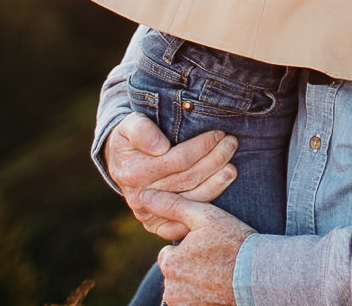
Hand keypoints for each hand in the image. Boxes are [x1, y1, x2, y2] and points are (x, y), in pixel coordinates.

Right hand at [104, 113, 238, 239]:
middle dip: (215, 160)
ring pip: (193, 200)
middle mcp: (143, 197)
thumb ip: (142, 131)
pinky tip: (220, 189)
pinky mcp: (159, 225)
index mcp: (135, 173)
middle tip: (231, 144)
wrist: (119, 163)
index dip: (202, 146)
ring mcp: (151, 214)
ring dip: (217, 182)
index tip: (218, 133)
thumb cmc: (129, 139)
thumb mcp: (129, 125)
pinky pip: (188, 220)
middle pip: (189, 179)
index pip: (179, 160)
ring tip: (232, 167)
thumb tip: (160, 147)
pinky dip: (207, 206)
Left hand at [144, 191, 251, 305]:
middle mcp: (171, 289)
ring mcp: (183, 304)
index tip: (207, 245)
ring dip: (195, 280)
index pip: (169, 253)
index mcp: (169, 262)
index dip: (188, 247)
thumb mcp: (204, 215)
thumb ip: (172, 205)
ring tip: (218, 271)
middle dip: (189, 264)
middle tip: (215, 258)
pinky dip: (202, 294)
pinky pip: (192, 300)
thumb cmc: (232, 242)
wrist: (258, 275)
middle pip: (175, 271)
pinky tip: (218, 284)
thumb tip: (144, 196)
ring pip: (183, 286)